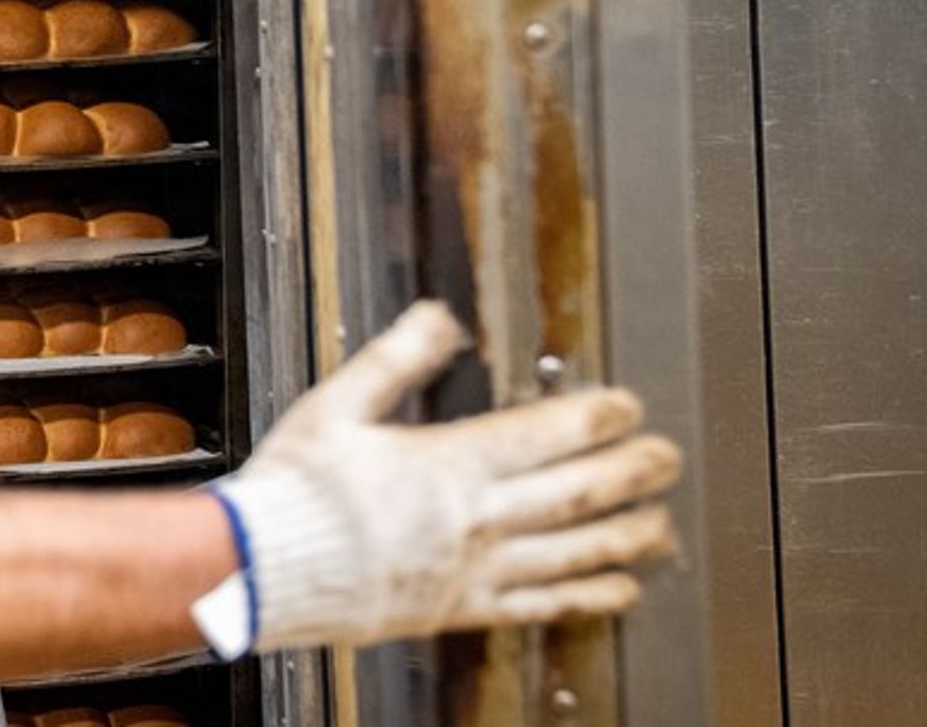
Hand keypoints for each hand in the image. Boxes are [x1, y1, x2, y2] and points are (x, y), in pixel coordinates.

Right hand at [210, 302, 682, 651]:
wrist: (261, 569)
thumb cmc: (293, 492)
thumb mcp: (335, 405)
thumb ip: (394, 360)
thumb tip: (438, 317)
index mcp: (445, 463)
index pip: (542, 434)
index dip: (594, 417)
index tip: (626, 406)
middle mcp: (471, 518)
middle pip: (573, 493)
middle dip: (629, 472)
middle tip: (665, 458)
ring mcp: (471, 568)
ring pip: (569, 552)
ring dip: (624, 536)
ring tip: (660, 524)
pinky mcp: (459, 608)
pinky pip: (538, 604)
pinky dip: (585, 596)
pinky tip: (616, 589)